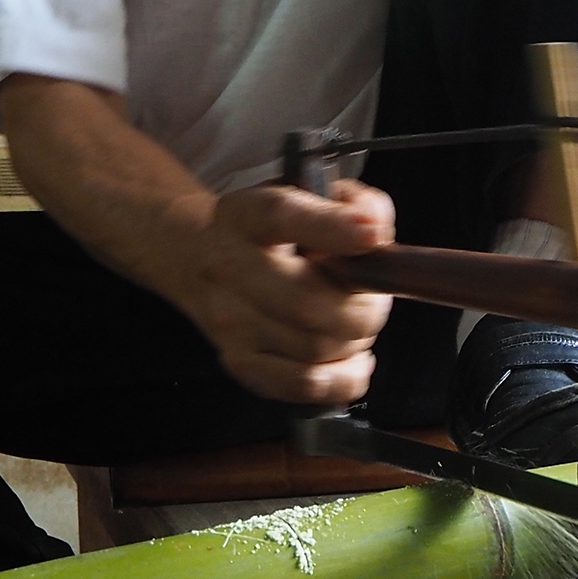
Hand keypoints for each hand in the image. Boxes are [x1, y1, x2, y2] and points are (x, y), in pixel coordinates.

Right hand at [164, 179, 396, 404]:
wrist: (201, 258)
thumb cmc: (270, 231)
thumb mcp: (310, 193)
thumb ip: (356, 203)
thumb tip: (376, 231)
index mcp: (245, 215)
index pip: (281, 217)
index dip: (331, 228)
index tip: (371, 236)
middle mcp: (227, 267)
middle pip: (307, 302)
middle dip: (362, 308)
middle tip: (373, 299)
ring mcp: (229, 320)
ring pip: (313, 349)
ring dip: (355, 342)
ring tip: (357, 322)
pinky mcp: (238, 361)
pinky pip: (302, 385)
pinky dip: (342, 379)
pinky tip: (352, 358)